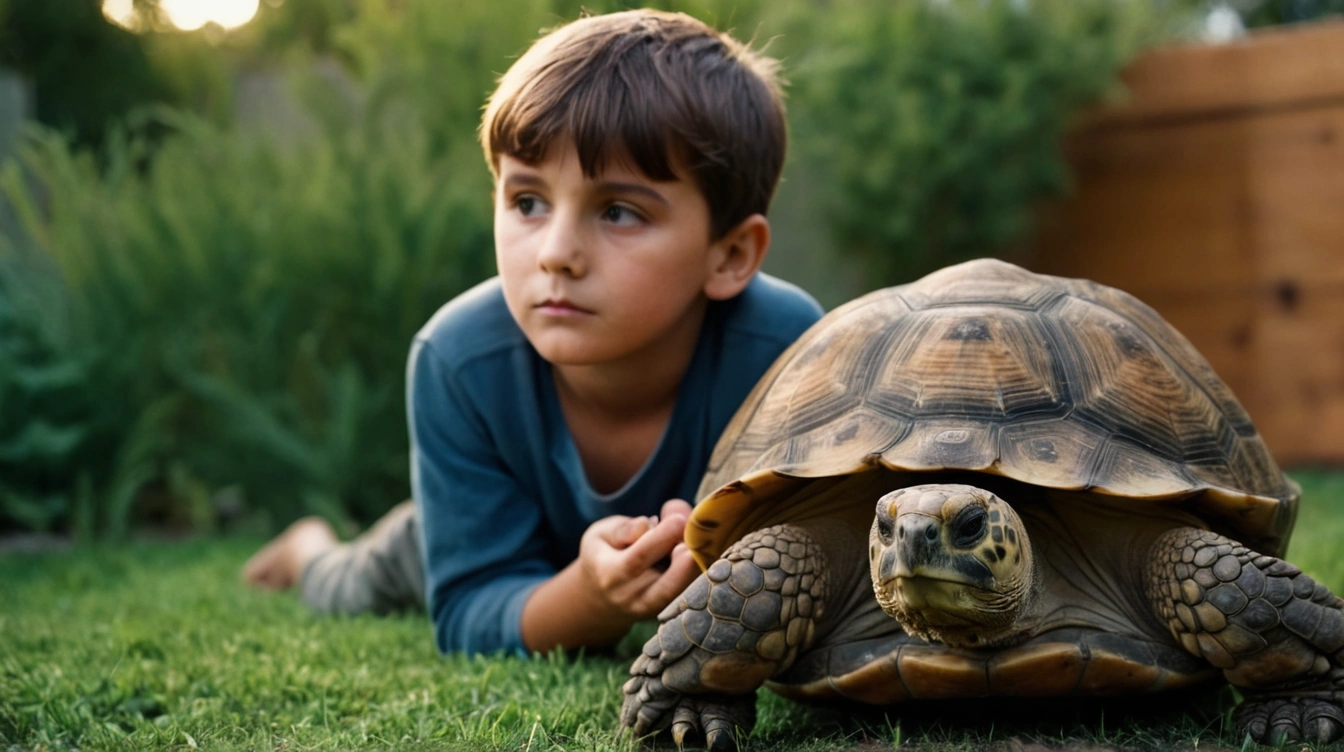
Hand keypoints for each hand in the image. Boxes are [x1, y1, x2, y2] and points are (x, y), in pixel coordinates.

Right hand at [578, 499, 698, 620]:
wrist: (601, 598)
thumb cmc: (603, 556)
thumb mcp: (601, 535)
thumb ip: (624, 528)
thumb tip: (650, 523)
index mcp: (610, 574)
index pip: (639, 557)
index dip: (662, 537)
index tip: (678, 518)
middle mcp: (632, 598)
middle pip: (667, 584)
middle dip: (688, 561)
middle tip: (698, 536)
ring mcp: (653, 609)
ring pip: (682, 593)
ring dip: (698, 568)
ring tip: (702, 542)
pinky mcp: (668, 611)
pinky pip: (689, 595)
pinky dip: (700, 574)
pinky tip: (704, 552)